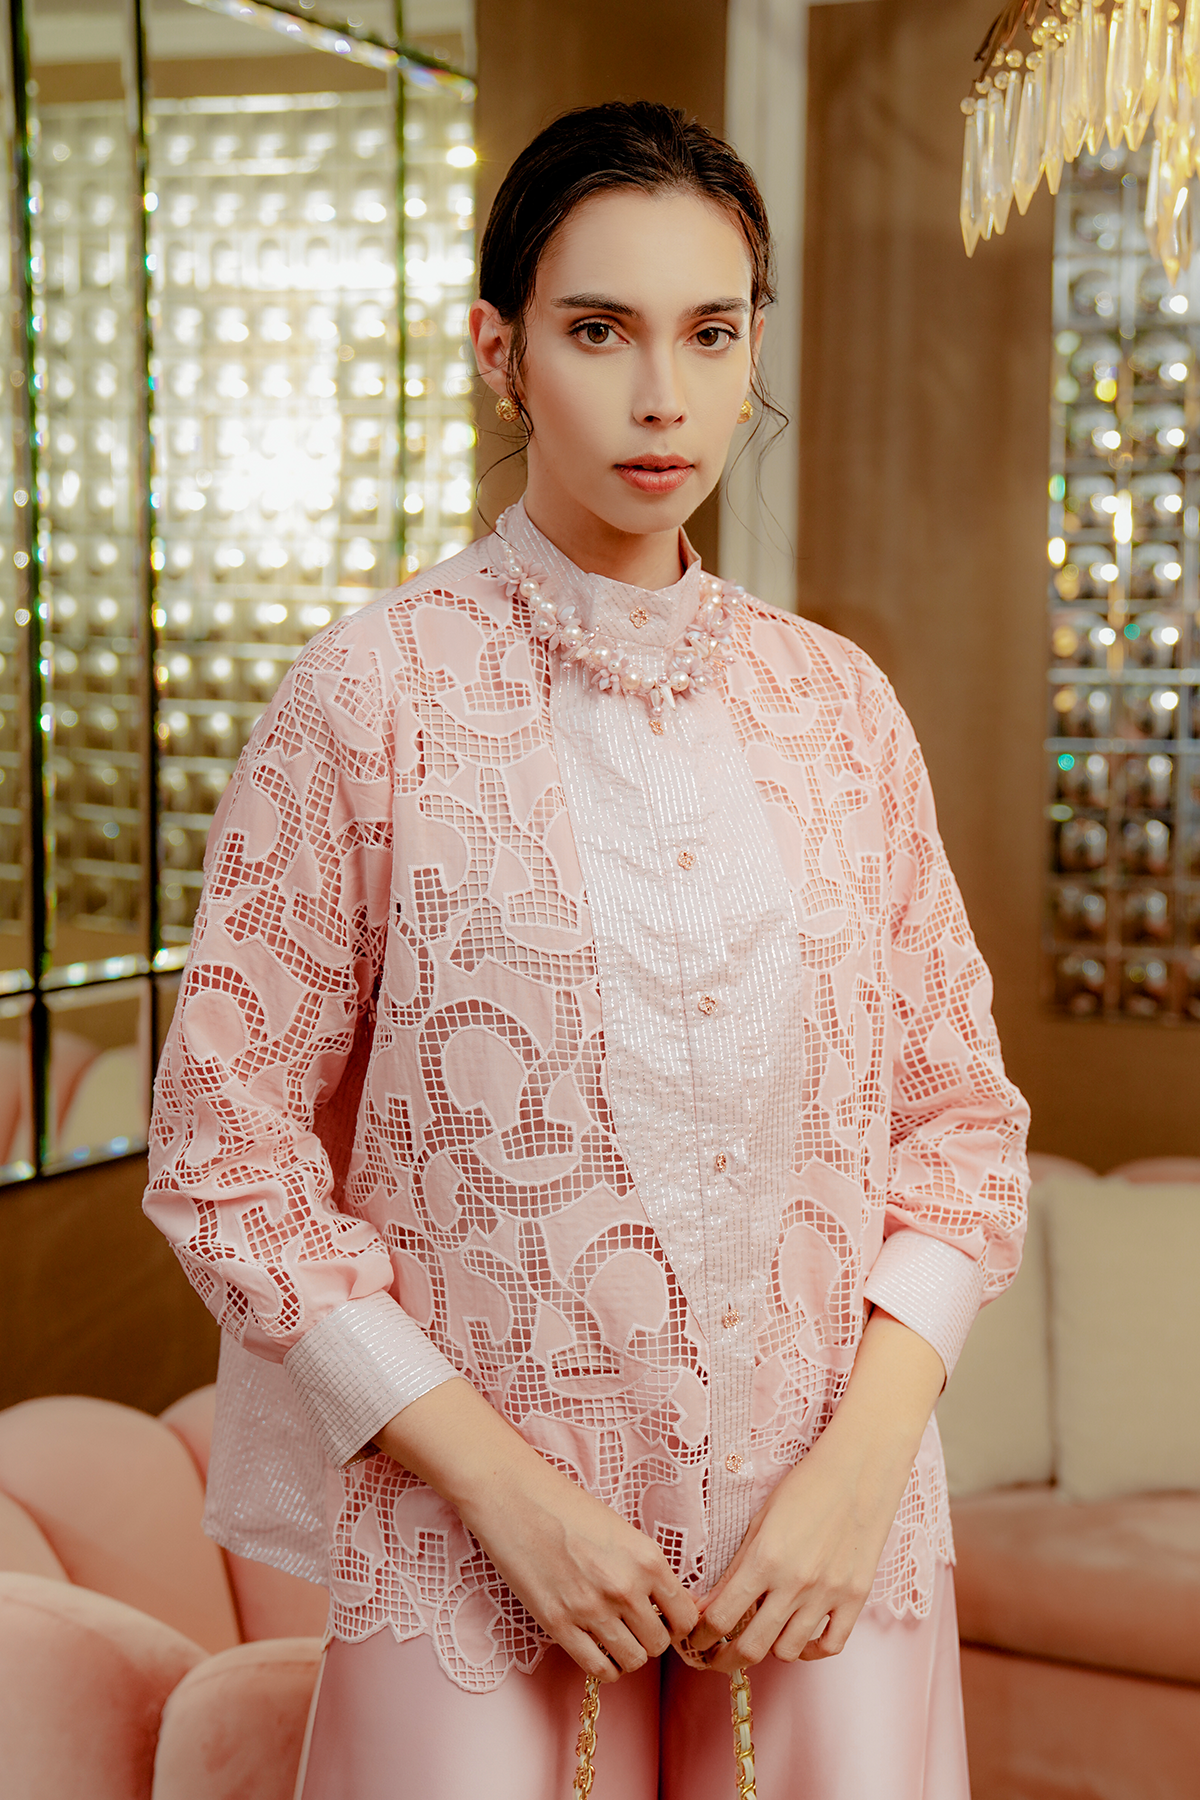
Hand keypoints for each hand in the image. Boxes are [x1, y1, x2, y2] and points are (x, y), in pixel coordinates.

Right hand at [457, 1451, 698, 1682]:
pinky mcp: (559, 1625)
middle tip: (635, 1626)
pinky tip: (597, 1648)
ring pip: (633, 1661)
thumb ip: (647, 1569)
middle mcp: (625, 1588)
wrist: (516, 1499)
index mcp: (647, 1559)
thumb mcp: (623, 1531)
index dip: (677, 1624)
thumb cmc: (569, 1508)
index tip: (664, 1620)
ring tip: (616, 1637)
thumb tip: (668, 1606)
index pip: (686, 1619)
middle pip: (659, 1644)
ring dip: (628, 1654)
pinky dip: (604, 1666)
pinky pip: (598, 1669)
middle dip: (650, 1638)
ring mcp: (592, 1609)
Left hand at [684, 1310, 945, 1673]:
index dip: (701, 1635)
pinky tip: (799, 1638)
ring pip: (787, 1652)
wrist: (861, 1467)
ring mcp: (828, 1594)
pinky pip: (830, 1646)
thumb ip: (736, 1567)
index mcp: (764, 1559)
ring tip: (759, 1638)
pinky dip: (810, 1650)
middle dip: (725, 1658)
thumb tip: (707, 1606)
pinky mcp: (855, 1598)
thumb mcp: (761, 1519)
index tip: (695, 1639)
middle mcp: (795, 1583)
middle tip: (717, 1657)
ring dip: (768, 1650)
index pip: (720, 1619)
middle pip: (750, 1647)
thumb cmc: (806, 1484)